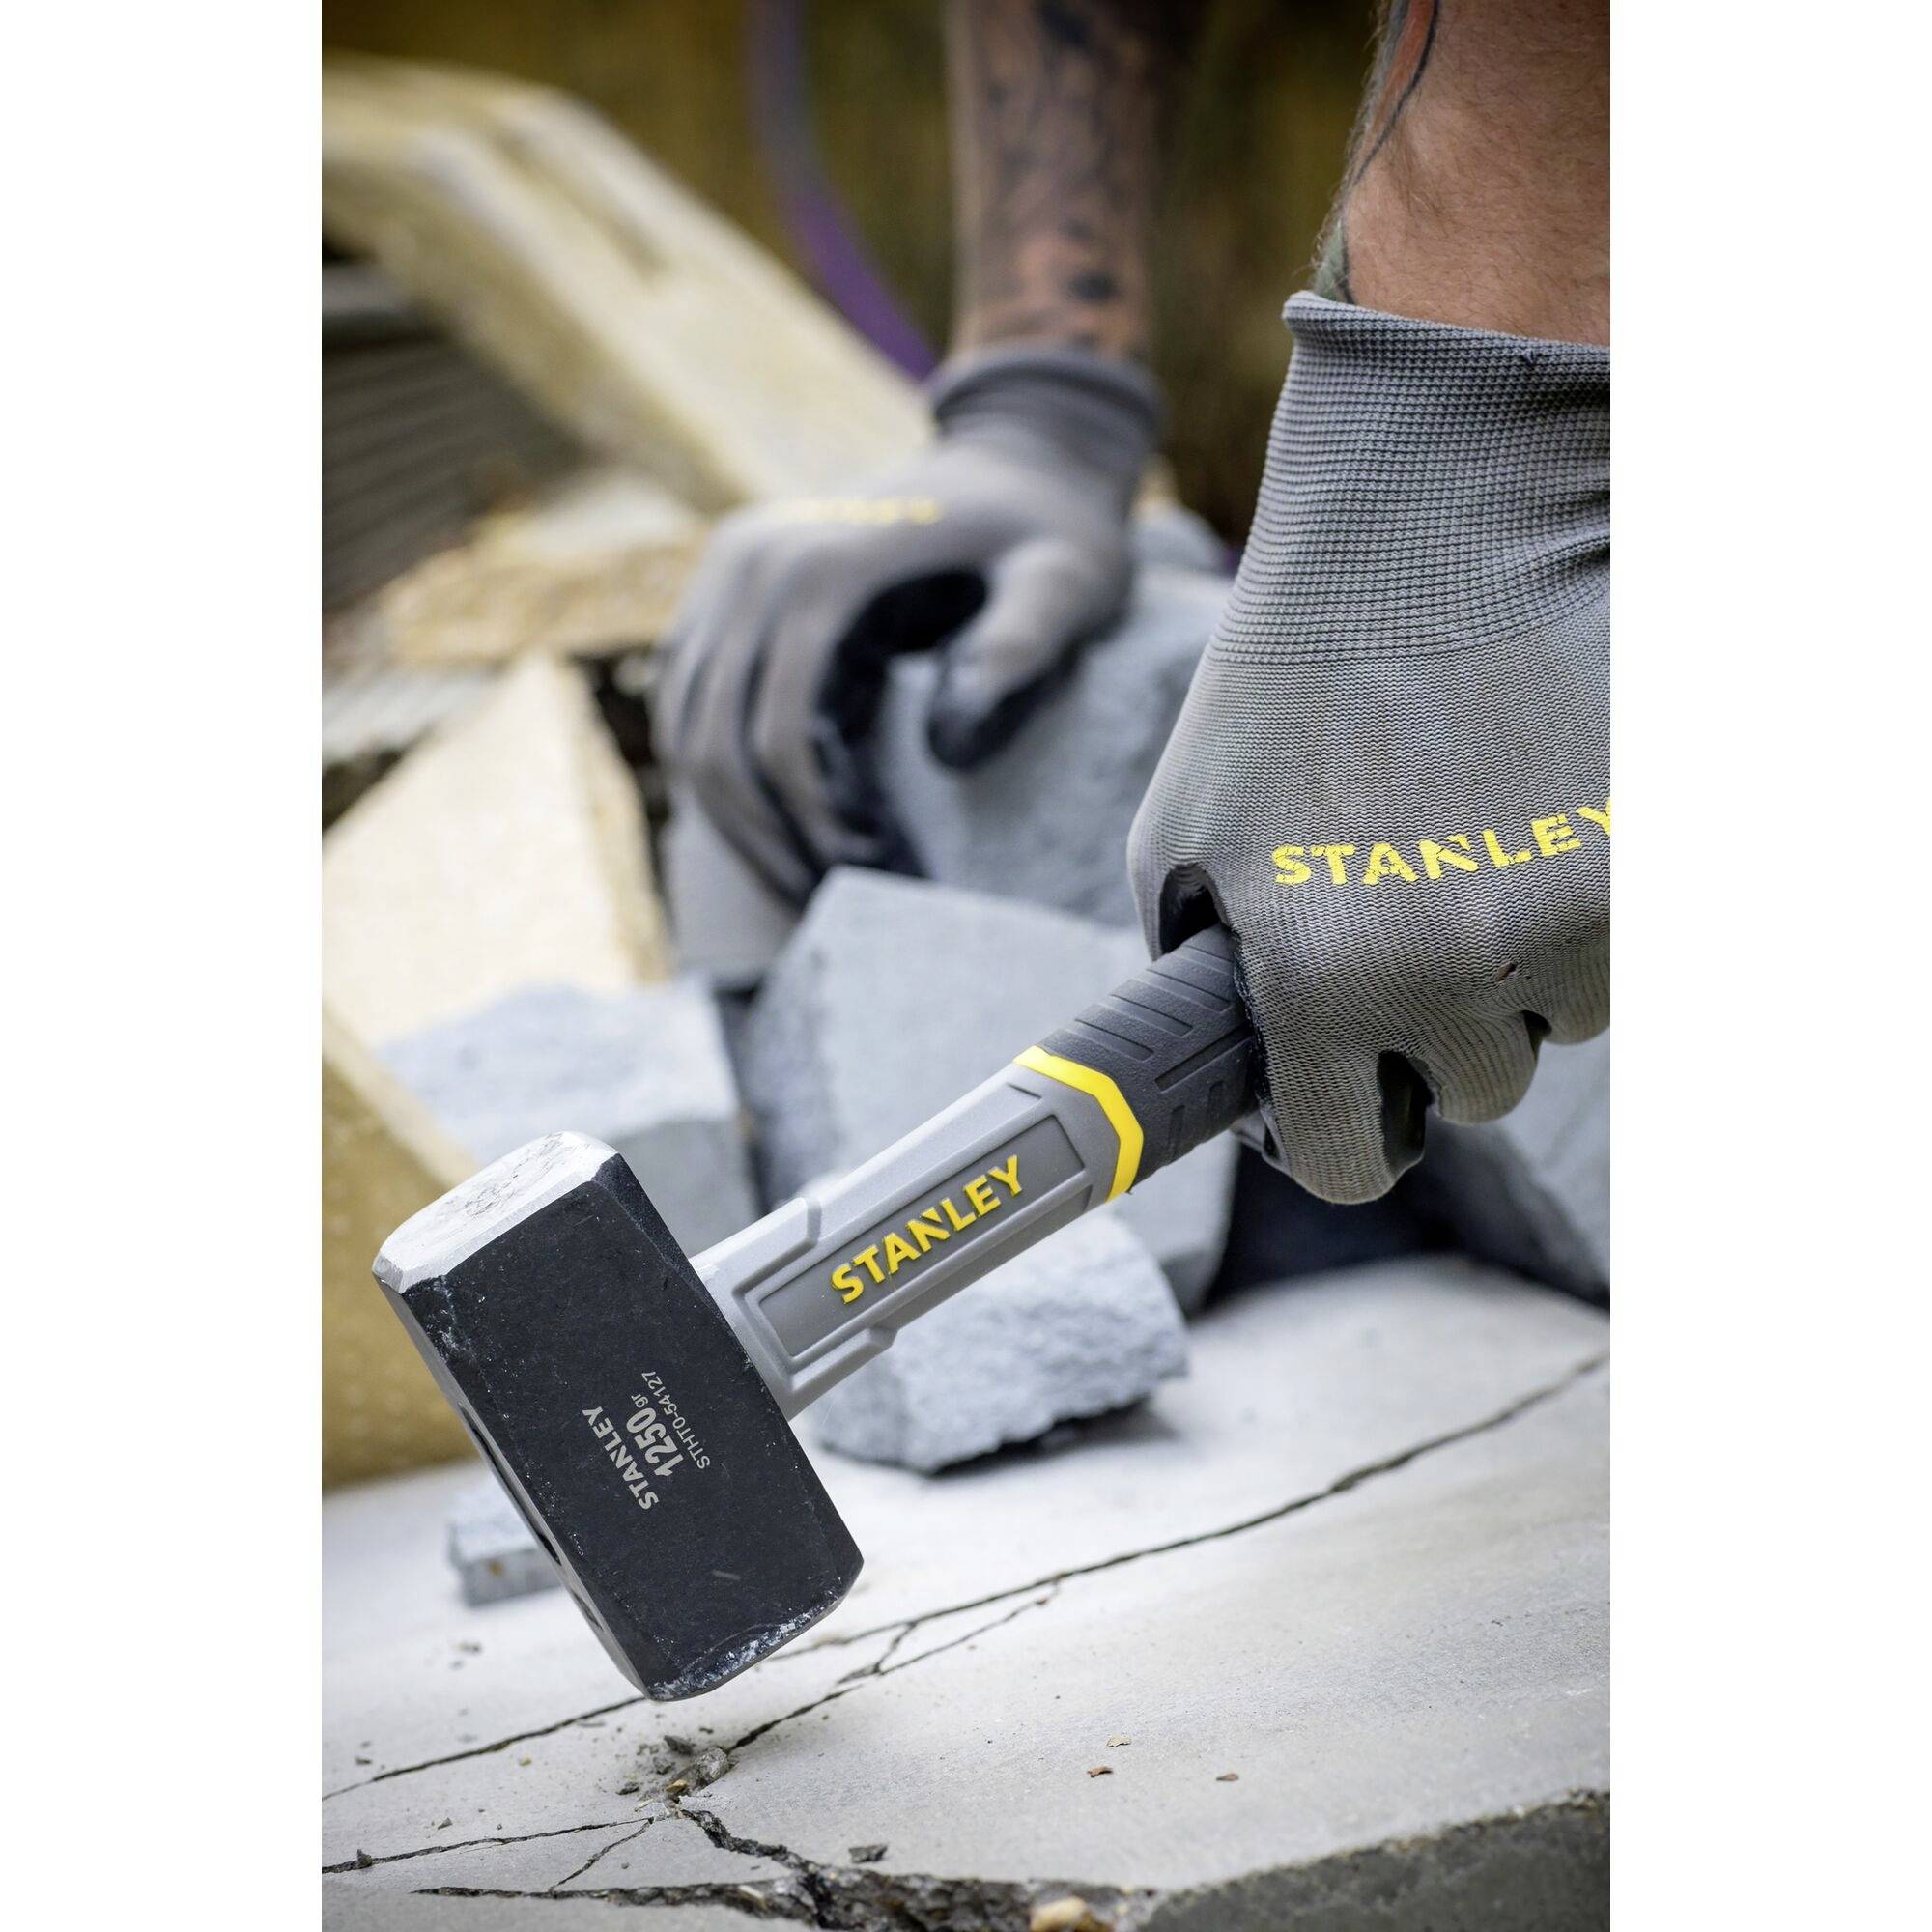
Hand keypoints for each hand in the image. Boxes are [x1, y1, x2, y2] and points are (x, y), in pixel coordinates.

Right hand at [656, 345, 1159, 901]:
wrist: (1014, 458)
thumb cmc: (1050, 529)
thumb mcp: (1068, 581)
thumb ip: (1022, 645)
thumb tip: (948, 747)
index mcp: (819, 563)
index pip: (775, 730)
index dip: (811, 822)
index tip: (868, 872)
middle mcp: (749, 561)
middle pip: (711, 742)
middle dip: (764, 839)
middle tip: (827, 899)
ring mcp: (725, 574)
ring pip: (686, 730)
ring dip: (735, 820)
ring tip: (807, 877)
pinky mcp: (723, 595)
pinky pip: (692, 704)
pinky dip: (725, 776)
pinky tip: (789, 823)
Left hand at [1130, 295, 1608, 1203]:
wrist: (1430, 541)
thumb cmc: (1284, 690)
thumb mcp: (1184, 841)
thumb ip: (1206, 979)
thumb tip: (1246, 1078)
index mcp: (1319, 980)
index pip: (1344, 1164)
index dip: (1338, 1135)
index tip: (1345, 1102)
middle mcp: (1450, 976)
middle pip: (1467, 1099)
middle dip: (1428, 1038)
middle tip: (1400, 929)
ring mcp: (1563, 926)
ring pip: (1550, 1032)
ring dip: (1507, 977)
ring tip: (1459, 850)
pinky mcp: (1640, 872)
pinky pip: (1609, 963)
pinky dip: (1571, 922)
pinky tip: (1520, 824)